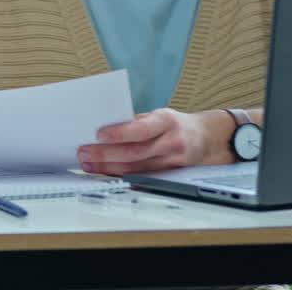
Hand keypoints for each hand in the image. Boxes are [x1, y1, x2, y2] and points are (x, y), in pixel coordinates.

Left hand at [75, 108, 233, 175]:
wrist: (207, 139)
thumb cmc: (176, 125)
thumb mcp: (160, 115)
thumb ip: (137, 122)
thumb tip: (106, 127)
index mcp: (167, 121)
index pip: (142, 129)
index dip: (120, 133)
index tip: (99, 134)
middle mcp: (171, 142)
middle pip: (135, 153)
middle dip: (106, 154)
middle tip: (84, 153)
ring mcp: (172, 162)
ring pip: (136, 169)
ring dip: (108, 168)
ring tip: (89, 164)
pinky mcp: (170, 176)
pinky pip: (142, 177)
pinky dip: (121, 175)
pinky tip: (105, 173)